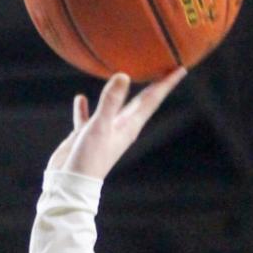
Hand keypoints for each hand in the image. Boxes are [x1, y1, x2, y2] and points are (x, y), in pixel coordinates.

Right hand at [47, 69, 186, 180]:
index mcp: (129, 126)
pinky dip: (85, 109)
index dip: (166, 83)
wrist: (71, 185)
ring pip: (116, 107)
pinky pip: (88, 118)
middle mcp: (120, 128)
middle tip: (165, 68)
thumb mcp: (100, 127)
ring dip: (121, 92)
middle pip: (141, 101)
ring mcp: (104, 132)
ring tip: (126, 75)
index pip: (152, 100)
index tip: (181, 69)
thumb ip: (110, 101)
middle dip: (153, 85)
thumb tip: (124, 75)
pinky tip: (80, 99)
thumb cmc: (88, 160)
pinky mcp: (87, 137)